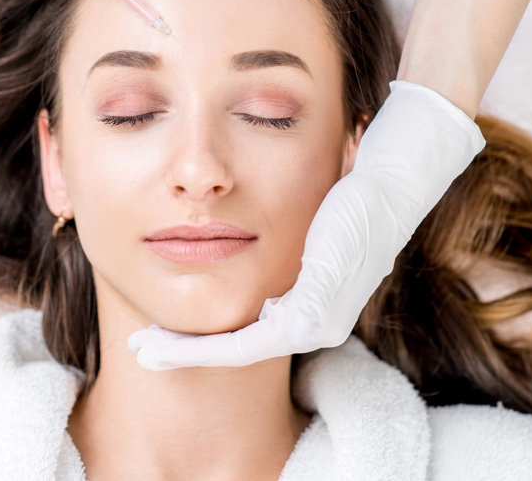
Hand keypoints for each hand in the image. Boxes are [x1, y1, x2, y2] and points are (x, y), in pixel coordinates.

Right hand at [127, 81, 485, 369]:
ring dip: (185, 352)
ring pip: (237, 352)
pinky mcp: (310, 316)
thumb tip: (229, 209)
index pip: (248, 333)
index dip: (201, 336)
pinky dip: (203, 345)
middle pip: (237, 351)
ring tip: (145, 349)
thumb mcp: (295, 214)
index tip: (161, 331)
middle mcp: (315, 326)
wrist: (388, 180)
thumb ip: (265, 227)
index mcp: (311, 305)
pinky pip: (247, 343)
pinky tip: (168, 338)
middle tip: (143, 349)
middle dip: (184, 351)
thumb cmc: (347, 187)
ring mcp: (315, 327)